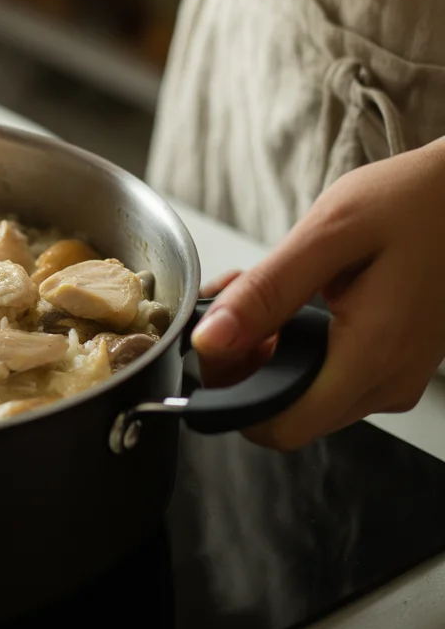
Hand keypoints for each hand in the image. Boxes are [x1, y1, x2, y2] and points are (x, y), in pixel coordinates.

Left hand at [191, 138, 444, 449]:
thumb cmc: (416, 202)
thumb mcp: (330, 234)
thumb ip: (267, 292)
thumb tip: (211, 339)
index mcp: (371, 356)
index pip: (280, 426)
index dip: (230, 395)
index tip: (211, 345)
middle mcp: (387, 381)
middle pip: (286, 411)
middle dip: (242, 363)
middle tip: (229, 302)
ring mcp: (394, 375)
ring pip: (303, 392)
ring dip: (264, 349)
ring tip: (258, 289)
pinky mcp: (392, 361)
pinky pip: (327, 371)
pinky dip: (293, 342)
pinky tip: (286, 298)